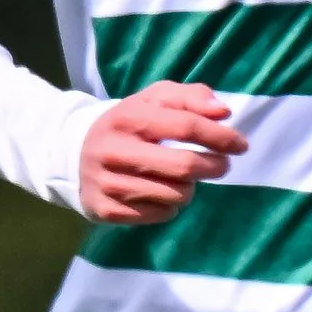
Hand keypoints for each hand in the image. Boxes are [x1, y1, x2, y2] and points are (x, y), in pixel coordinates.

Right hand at [76, 81, 248, 223]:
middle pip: (184, 166)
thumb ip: (189, 97)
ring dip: (191, 187)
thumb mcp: (152, 100)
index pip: (185, 127)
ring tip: (183, 177)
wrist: (71, 152)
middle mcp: (115, 151)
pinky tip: (161, 192)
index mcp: (128, 118)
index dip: (220, 136)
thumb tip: (223, 111)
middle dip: (214, 167)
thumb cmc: (127, 124)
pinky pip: (160, 214)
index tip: (240, 144)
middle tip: (222, 165)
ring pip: (176, 195)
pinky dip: (171, 206)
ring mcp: (108, 184)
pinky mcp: (106, 210)